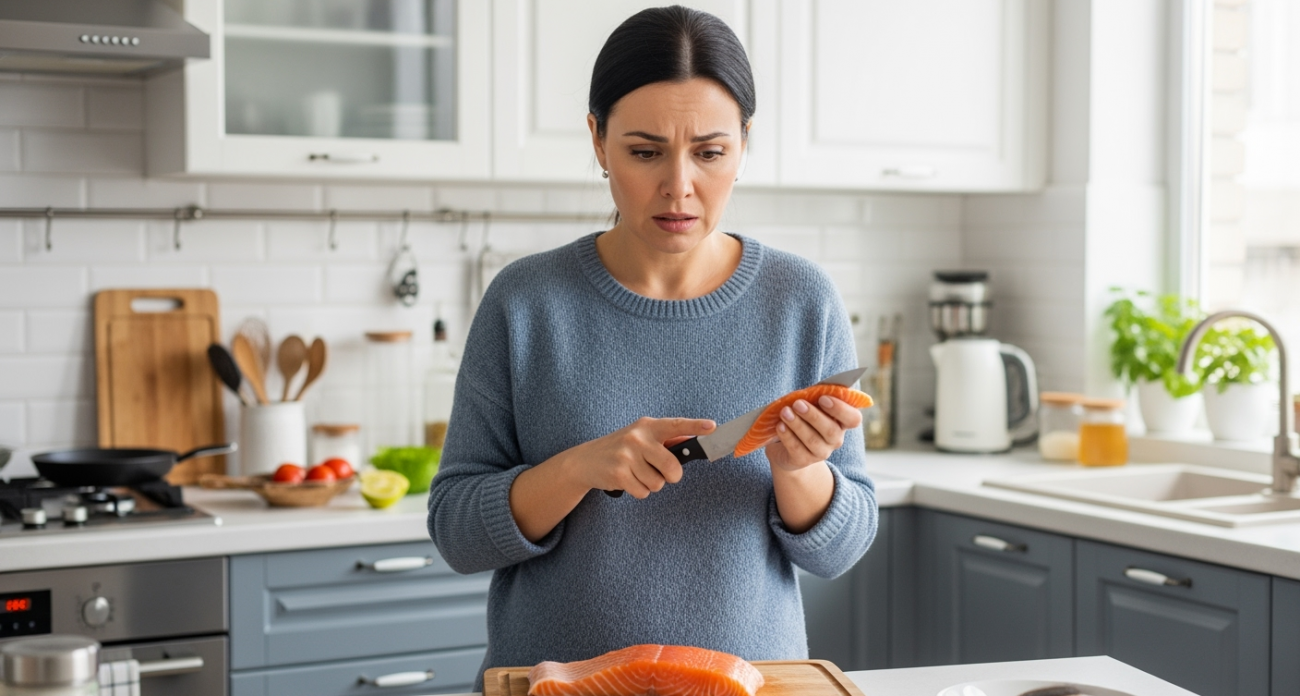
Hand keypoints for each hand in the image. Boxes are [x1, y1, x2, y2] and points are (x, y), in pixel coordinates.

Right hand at [564, 417, 715, 498]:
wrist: (585, 461)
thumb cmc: (620, 449)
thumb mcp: (641, 438)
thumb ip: (666, 440)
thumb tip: (691, 443)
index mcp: (647, 426)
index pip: (675, 425)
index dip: (695, 426)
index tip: (712, 427)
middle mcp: (637, 437)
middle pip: (672, 467)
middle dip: (671, 476)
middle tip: (661, 473)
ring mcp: (627, 455)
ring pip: (658, 483)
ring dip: (650, 484)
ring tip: (635, 473)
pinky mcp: (619, 473)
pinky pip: (643, 492)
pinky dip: (638, 491)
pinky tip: (627, 480)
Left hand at [765, 395, 862, 471]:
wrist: (785, 446)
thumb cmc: (802, 417)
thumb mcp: (811, 405)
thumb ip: (816, 397)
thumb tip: (813, 391)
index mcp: (842, 422)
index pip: (853, 419)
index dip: (841, 409)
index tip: (823, 398)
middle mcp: (835, 439)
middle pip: (831, 431)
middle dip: (813, 416)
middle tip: (797, 403)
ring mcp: (821, 452)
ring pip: (812, 440)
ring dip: (797, 424)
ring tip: (784, 412)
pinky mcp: (803, 460)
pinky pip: (797, 449)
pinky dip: (788, 436)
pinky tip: (780, 426)